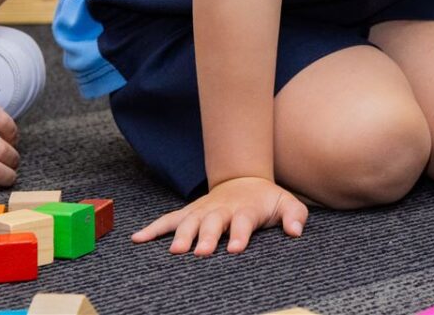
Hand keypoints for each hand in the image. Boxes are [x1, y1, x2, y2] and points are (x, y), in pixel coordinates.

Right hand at [131, 176, 307, 255]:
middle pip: (213, 223)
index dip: (239, 235)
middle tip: (200, 252)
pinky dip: (152, 228)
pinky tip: (137, 239)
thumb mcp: (286, 203)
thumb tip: (297, 231)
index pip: (242, 223)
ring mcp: (202, 211)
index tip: (235, 249)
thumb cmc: (266, 200)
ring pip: (189, 222)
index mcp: (245, 210)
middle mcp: (221, 211)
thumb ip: (295, 216)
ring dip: (181, 235)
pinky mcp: (188, 213)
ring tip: (174, 251)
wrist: (244, 181)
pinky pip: (167, 220)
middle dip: (207, 237)